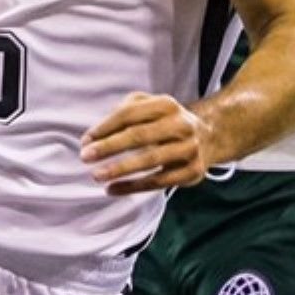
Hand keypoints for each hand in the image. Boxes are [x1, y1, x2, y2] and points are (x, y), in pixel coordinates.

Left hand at [80, 92, 211, 193]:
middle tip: (85, 157)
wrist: (209, 137)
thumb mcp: (151, 106)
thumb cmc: (167, 122)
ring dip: (119, 168)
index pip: (129, 114)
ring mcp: (188, 148)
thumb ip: (126, 110)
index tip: (85, 140)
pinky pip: (158, 181)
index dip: (105, 127)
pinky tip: (113, 189)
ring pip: (149, 160)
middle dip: (109, 147)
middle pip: (139, 135)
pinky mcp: (192, 171)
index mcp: (167, 105)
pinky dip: (133, 186)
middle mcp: (180, 124)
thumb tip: (96, 133)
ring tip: (97, 175)